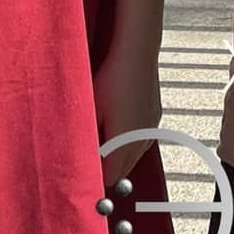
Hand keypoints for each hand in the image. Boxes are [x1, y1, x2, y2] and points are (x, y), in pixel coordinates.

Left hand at [93, 48, 161, 190]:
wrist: (138, 55)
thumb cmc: (111, 81)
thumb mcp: (91, 110)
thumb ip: (86, 139)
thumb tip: (78, 158)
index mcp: (123, 144)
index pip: (109, 178)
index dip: (95, 178)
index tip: (82, 171)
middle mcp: (140, 142)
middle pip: (123, 171)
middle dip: (106, 169)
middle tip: (88, 156)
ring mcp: (150, 130)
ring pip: (133, 157)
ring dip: (118, 155)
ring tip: (101, 139)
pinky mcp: (155, 118)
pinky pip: (140, 141)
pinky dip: (129, 141)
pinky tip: (118, 125)